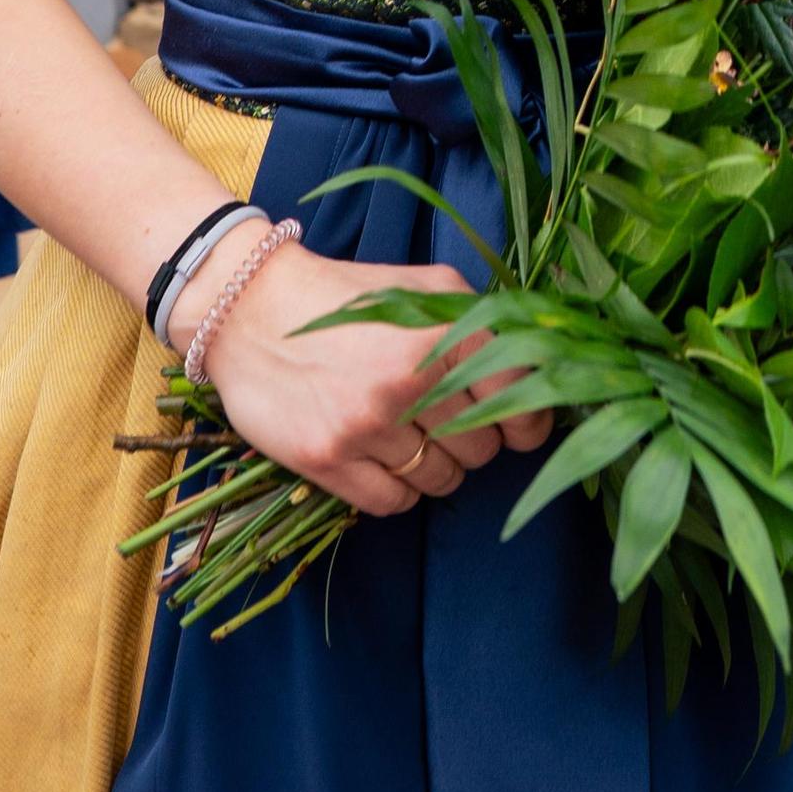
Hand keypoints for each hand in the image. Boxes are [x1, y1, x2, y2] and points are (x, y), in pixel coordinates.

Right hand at [169, 241, 552, 516]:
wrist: (249, 308)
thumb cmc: (348, 299)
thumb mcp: (425, 289)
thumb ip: (486, 325)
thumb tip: (543, 371)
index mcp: (443, 333)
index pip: (521, 401)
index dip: (528, 422)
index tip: (519, 427)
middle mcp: (410, 380)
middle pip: (483, 448)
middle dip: (473, 440)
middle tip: (444, 419)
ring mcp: (366, 424)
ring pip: (443, 481)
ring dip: (436, 467)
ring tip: (409, 436)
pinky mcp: (327, 458)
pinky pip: (395, 503)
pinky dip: (398, 489)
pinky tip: (382, 459)